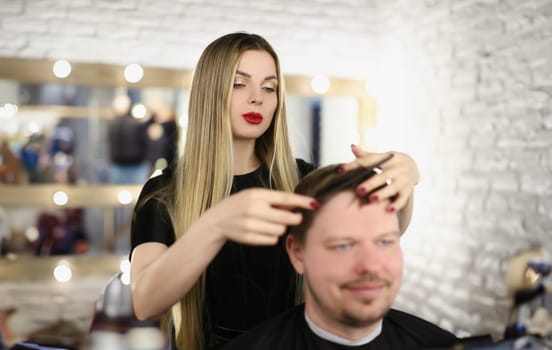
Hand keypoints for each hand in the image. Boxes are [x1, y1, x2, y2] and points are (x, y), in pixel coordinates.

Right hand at [200, 188, 316, 245]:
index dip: (301, 201)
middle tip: (296, 218)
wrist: (217, 220)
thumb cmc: (240, 205)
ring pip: (280, 231)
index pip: (285, 198)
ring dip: (280, 228)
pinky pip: (271, 240)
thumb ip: (274, 200)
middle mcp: (253, 209)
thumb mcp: (254, 195)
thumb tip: (297, 204)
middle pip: (286, 218)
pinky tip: (263, 231)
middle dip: (294, 219)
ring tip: (270, 223)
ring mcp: (250, 225)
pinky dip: (271, 237)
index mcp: (256, 195)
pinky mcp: (249, 239)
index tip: (314, 203)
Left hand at [341, 144, 418, 211]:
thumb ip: (366, 156)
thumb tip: (352, 146)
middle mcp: (397, 168)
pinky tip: (388, 210)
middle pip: (383, 176)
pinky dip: (396, 205)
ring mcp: (404, 180)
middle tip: (358, 191)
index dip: (353, 165)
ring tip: (371, 200)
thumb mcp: (381, 157)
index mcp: (388, 158)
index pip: (369, 161)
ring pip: (393, 187)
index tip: (340, 170)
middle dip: (371, 183)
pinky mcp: (408, 190)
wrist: (413, 166)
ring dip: (382, 194)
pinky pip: (403, 199)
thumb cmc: (389, 163)